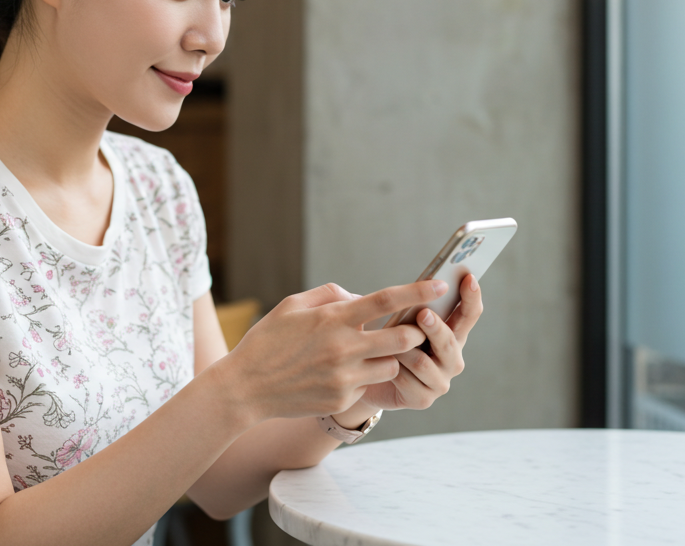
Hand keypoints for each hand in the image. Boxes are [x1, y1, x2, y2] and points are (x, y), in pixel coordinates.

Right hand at [216, 280, 442, 423]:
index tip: (439, 286)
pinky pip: (367, 385)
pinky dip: (362, 378)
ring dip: (390, 358)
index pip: (385, 300)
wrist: (245, 388)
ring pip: (391, 366)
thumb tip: (360, 298)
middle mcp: (343, 347)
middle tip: (411, 328)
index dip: (417, 292)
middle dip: (413, 332)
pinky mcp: (341, 399)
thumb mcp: (293, 305)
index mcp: (332, 318)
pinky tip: (338, 375)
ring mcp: (343, 377)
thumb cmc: (268, 340)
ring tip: (368, 353)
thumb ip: (330, 295)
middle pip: (402, 338)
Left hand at [350, 273, 482, 412]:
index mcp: (452, 334)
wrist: (367, 379)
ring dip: (403, 350)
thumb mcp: (400, 320)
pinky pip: (406, 379)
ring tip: (386, 343)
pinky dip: (392, 369)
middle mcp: (452, 359)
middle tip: (423, 314)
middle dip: (436, 327)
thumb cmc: (386, 341)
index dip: (471, 296)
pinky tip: (381, 365)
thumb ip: (413, 305)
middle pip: (450, 340)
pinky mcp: (423, 399)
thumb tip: (420, 282)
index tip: (468, 277)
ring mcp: (440, 381)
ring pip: (423, 362)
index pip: (469, 314)